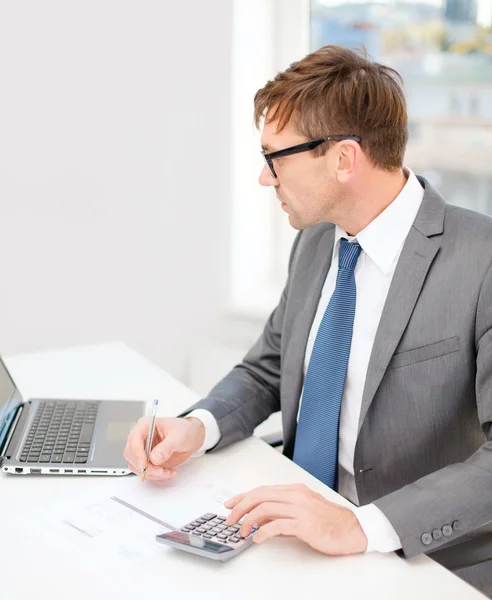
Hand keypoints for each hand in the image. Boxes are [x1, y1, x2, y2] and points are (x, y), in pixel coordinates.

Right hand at [123, 416, 204, 480]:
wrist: (192, 437)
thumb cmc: (185, 430)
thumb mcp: (179, 436)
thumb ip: (166, 447)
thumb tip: (154, 458)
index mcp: (146, 425)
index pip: (134, 438)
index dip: (136, 453)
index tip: (144, 465)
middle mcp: (142, 438)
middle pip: (131, 455)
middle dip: (145, 467)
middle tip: (160, 471)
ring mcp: (144, 450)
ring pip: (137, 466)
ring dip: (151, 473)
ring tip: (167, 472)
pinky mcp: (148, 461)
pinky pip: (146, 472)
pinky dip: (156, 476)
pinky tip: (168, 473)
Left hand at [224, 484, 367, 554]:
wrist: (353, 529)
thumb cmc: (330, 521)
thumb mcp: (304, 510)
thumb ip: (283, 511)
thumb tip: (259, 519)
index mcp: (295, 490)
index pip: (262, 489)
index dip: (243, 496)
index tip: (230, 504)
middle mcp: (296, 495)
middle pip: (259, 496)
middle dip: (240, 507)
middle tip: (230, 519)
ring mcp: (300, 509)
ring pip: (265, 508)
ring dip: (248, 520)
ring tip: (242, 531)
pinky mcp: (305, 524)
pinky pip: (277, 525)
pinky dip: (263, 532)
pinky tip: (258, 538)